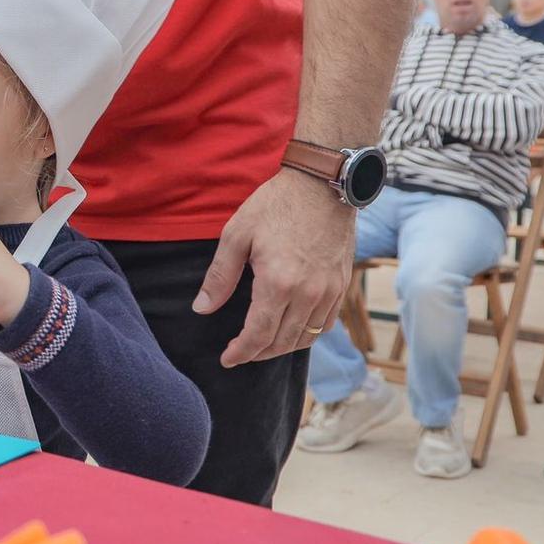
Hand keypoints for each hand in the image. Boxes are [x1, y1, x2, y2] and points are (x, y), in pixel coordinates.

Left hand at [195, 168, 354, 366]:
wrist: (322, 184)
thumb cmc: (275, 205)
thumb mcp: (236, 235)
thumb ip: (220, 277)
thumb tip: (202, 308)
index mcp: (278, 283)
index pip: (259, 335)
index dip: (241, 353)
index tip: (227, 359)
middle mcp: (308, 293)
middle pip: (282, 342)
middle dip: (258, 353)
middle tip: (239, 353)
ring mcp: (329, 291)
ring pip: (306, 337)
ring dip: (282, 347)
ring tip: (261, 345)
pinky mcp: (342, 285)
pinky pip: (326, 324)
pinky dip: (307, 335)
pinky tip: (290, 331)